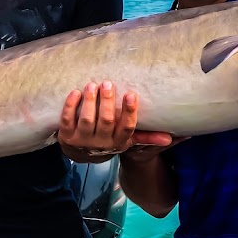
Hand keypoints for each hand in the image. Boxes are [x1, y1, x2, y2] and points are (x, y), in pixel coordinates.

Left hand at [57, 80, 176, 162]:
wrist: (80, 154)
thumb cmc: (108, 139)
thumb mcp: (126, 141)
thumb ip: (146, 137)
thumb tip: (171, 137)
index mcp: (118, 142)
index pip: (127, 128)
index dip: (129, 112)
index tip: (131, 94)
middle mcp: (101, 142)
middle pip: (106, 121)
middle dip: (107, 102)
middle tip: (108, 83)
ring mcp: (82, 140)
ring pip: (87, 120)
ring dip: (90, 102)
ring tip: (92, 85)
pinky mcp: (66, 136)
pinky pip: (68, 120)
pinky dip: (71, 106)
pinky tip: (75, 92)